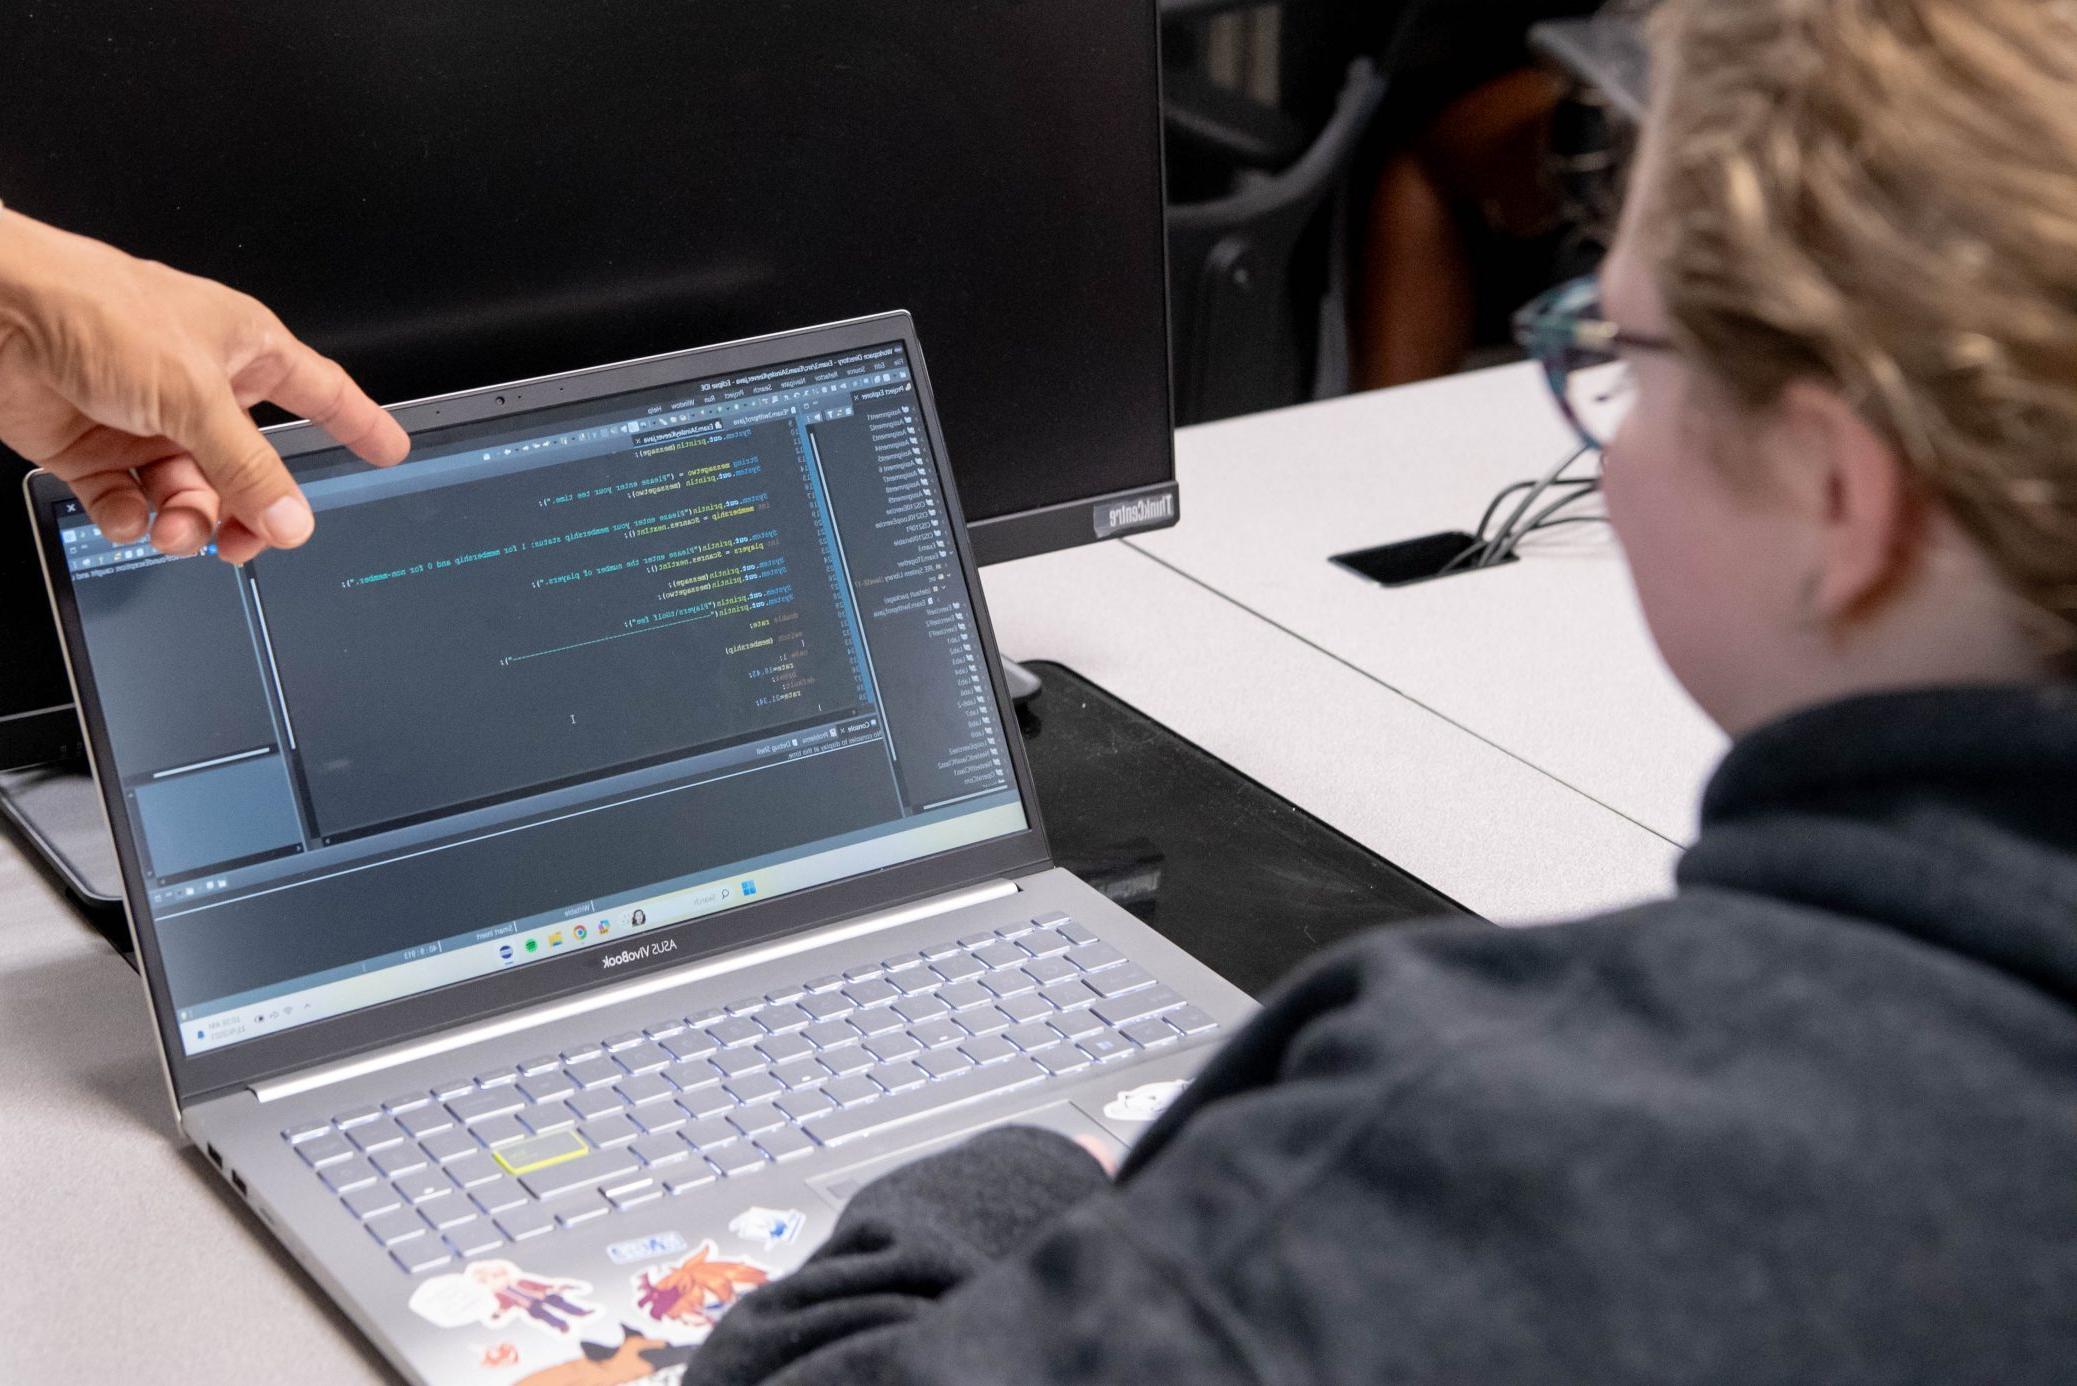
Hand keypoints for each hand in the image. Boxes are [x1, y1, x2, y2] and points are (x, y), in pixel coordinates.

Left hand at [0, 208, 407, 562]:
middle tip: (244, 538)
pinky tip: (129, 515)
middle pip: (248, 468)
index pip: (320, 392)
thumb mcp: (195, 396)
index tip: (389, 451)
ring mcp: (145, 417)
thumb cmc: (94, 309)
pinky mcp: (94, 445)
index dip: (357, 423)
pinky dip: (133, 519)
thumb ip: (248, 468)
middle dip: (246, 510)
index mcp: (242, 350)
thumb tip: (292, 519)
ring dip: (186, 520)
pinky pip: (132, 502)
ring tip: (173, 526)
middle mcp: (198, 385)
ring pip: (191, 493)